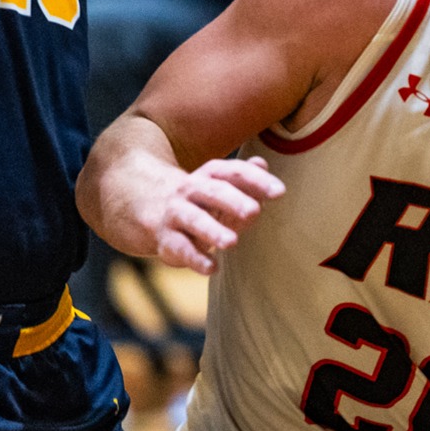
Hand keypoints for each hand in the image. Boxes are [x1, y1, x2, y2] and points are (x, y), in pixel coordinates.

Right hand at [141, 156, 285, 275]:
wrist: (149, 207)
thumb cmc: (202, 200)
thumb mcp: (223, 187)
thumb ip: (246, 179)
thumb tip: (262, 162)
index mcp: (210, 175)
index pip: (234, 172)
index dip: (256, 179)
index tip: (279, 192)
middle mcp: (191, 190)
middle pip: (212, 191)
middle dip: (233, 200)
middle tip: (254, 211)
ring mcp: (176, 213)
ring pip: (193, 219)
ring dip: (212, 230)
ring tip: (232, 242)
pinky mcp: (167, 239)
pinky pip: (180, 247)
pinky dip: (195, 259)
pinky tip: (212, 268)